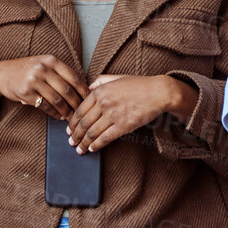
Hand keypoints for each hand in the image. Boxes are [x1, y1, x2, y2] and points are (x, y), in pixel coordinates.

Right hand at [0, 55, 87, 120]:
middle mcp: (43, 69)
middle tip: (82, 112)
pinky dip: (54, 113)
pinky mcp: (26, 93)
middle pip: (67, 90)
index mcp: (51, 61)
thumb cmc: (27, 70)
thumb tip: (82, 87)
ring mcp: (34, 80)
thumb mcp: (43, 64)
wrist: (2, 74)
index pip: (74, 76)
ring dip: (66, 111)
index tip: (90, 99)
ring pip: (57, 100)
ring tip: (71, 117)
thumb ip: (60, 72)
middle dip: (77, 103)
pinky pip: (45, 106)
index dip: (84, 90)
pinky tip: (59, 116)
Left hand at [68, 75, 192, 152]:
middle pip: (83, 123)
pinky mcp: (123, 126)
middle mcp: (103, 103)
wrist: (158, 92)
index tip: (69, 129)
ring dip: (83, 143)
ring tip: (79, 149)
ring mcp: (113, 115)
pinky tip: (92, 149)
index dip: (72, 122)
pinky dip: (96, 145)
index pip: (80, 110)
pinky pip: (105, 138)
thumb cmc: (139, 84)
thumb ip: (101, 81)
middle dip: (75, 135)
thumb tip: (89, 87)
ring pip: (92, 132)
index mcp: (100, 91)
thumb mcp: (117, 78)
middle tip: (71, 142)